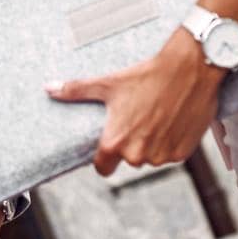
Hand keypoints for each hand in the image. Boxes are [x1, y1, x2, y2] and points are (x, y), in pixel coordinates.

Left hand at [46, 27, 225, 175]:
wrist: (189, 70)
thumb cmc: (145, 76)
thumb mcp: (108, 84)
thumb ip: (75, 91)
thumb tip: (48, 88)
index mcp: (115, 143)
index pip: (103, 168)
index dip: (105, 157)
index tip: (110, 144)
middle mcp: (138, 155)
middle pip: (129, 159)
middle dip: (132, 142)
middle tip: (138, 117)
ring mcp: (161, 156)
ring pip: (151, 156)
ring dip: (152, 142)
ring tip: (156, 115)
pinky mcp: (182, 154)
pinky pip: (170, 153)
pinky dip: (171, 141)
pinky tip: (172, 119)